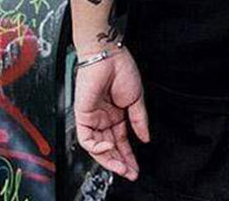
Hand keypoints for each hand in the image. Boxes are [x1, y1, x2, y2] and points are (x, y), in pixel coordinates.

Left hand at [74, 47, 150, 179]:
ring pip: (98, 147)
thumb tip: (145, 137)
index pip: (122, 141)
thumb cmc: (122, 69)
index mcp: (117, 114)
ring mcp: (93, 118)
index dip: (129, 155)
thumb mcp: (136, 98)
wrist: (109, 56)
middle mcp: (104, 118)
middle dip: (120, 162)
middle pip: (110, 148)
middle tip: (130, 172)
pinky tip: (108, 147)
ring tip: (122, 166)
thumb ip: (139, 120)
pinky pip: (86, 138)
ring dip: (109, 159)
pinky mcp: (83, 115)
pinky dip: (97, 146)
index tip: (135, 167)